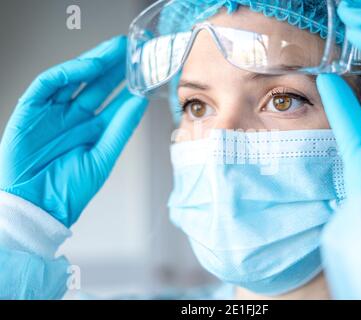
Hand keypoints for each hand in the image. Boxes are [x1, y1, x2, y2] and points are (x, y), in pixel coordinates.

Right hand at [0, 36, 147, 226]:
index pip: (114, 101)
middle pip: (96, 85)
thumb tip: (140, 102)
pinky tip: (87, 66)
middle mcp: (74, 118)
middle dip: (114, 66)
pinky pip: (47, 85)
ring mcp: (53, 113)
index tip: (146, 70)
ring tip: (115, 50)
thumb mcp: (102, 157)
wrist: (37, 208)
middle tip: (133, 50)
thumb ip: (121, 128)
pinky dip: (66, 73)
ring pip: (74, 79)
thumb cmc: (69, 189)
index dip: (129, 84)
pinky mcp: (30, 111)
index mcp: (92, 130)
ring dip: (94, 62)